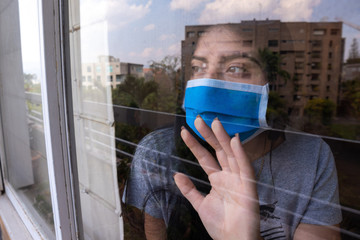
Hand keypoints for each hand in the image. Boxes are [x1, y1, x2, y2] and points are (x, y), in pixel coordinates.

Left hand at [174, 117, 259, 239]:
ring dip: (223, 138)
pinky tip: (234, 141)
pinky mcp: (249, 187)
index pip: (204, 158)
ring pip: (231, 154)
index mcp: (218, 179)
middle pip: (218, 151)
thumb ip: (189, 190)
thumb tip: (177, 175)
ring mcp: (239, 179)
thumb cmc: (220, 225)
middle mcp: (229, 176)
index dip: (194, 145)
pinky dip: (240, 154)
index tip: (184, 131)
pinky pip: (245, 168)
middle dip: (208, 135)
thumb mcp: (200, 205)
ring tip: (214, 123)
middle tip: (198, 119)